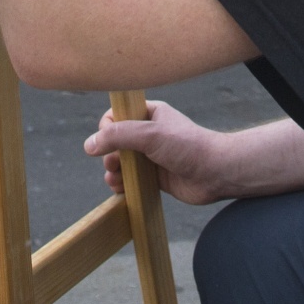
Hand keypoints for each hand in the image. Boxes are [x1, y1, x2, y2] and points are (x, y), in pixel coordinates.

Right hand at [84, 101, 239, 205]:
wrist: (215, 173)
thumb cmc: (187, 146)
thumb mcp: (149, 134)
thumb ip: (118, 136)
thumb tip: (88, 145)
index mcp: (149, 114)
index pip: (116, 116)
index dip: (107, 128)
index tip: (109, 140)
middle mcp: (149, 133)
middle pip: (115, 141)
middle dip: (109, 154)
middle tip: (115, 164)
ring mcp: (152, 156)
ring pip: (121, 162)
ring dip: (113, 171)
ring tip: (115, 179)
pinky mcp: (155, 177)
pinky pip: (130, 179)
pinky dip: (122, 185)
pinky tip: (120, 189)